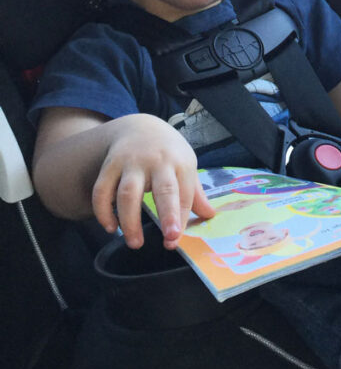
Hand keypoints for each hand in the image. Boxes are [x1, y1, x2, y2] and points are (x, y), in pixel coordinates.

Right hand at [91, 115, 214, 249]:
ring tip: (135, 243)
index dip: (181, 217)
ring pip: (128, 193)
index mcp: (180, 162)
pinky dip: (103, 211)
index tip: (176, 238)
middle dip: (167, 214)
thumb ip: (195, 193)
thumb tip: (210, 215)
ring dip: (130, 221)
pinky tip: (110, 227)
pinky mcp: (110, 165)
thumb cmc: (168, 152)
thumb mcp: (186, 165)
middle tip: (169, 238)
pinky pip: (102, 190)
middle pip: (163, 190)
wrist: (141, 126)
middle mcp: (157, 161)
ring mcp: (131, 162)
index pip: (184, 194)